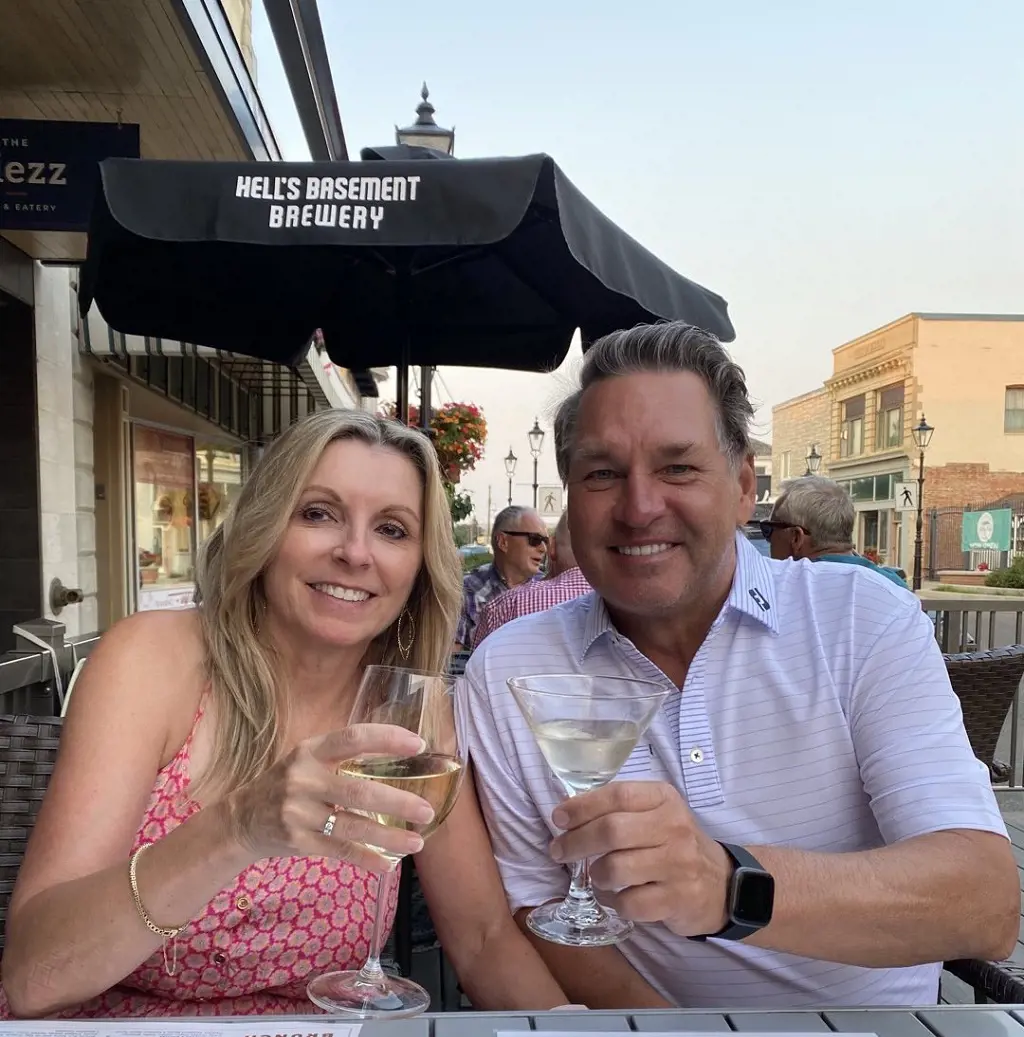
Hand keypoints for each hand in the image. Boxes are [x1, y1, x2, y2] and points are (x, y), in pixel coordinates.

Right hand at [225, 723, 433, 870]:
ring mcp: (298, 812)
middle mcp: (303, 779)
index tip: (419, 745)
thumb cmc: (286, 784)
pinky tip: (388, 864)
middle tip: (428, 810)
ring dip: (389, 836)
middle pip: (359, 790)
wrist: (240, 820)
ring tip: (418, 842)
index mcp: (311, 750)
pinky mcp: (297, 841)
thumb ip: (343, 756)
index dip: (388, 738)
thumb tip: (397, 753)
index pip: (354, 737)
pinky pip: (340, 850)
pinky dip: (366, 858)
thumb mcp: (308, 759)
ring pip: (353, 826)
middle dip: (398, 802)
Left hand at [549, 781, 731, 936]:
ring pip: (616, 868)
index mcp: (663, 799)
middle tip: (559, 850)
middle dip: (576, 842)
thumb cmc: (674, 843)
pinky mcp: (677, 899)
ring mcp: (677, 864)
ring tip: (597, 875)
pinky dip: (614, 902)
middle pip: (612, 831)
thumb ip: (618, 808)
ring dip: (596, 874)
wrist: (720, 883)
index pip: (618, 795)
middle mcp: (673, 827)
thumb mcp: (654, 813)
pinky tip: (617, 897)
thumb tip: (567, 811)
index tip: (559, 818)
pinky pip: (629, 903)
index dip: (582, 806)